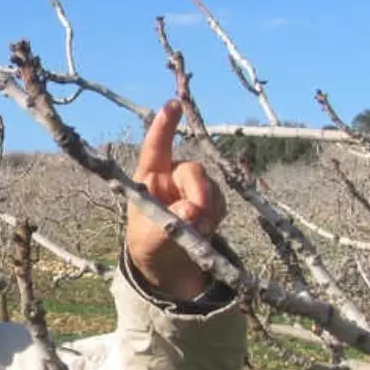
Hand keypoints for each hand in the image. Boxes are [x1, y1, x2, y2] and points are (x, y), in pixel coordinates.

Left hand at [125, 100, 225, 299]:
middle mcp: (173, 175)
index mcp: (149, 176)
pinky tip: (203, 232)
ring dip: (207, 212)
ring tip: (195, 234)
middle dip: (198, 194)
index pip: (156, 147)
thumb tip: (191, 212)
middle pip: (193, 171)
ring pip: (211, 188)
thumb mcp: (150, 237)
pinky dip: (214, 218)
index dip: (164, 125)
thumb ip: (169, 224)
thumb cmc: (149, 242)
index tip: (174, 104)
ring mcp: (193, 186)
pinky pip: (220, 203)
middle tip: (196, 220)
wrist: (167, 265)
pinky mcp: (210, 200)